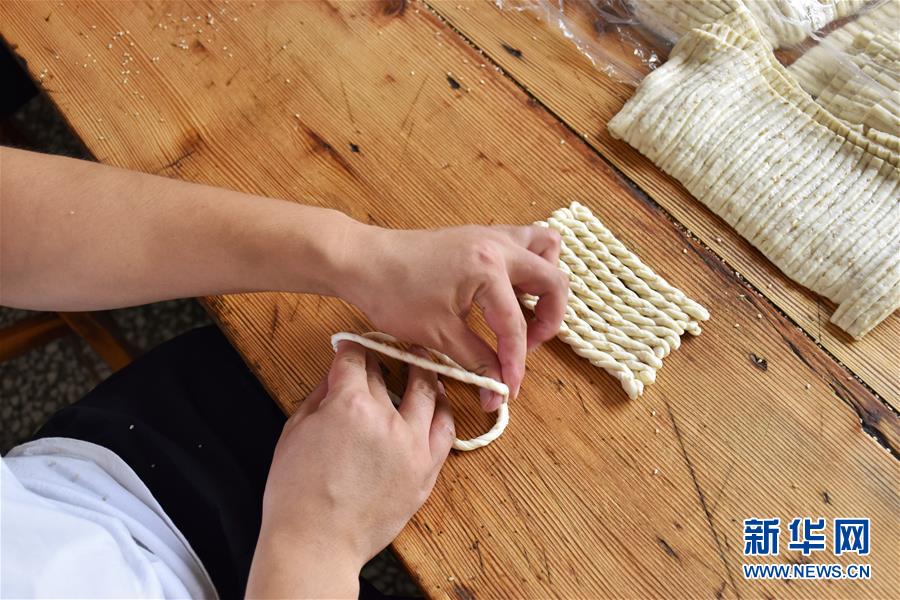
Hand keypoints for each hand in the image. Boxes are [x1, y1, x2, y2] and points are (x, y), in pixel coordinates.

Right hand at [246, 341, 453, 597]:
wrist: (316, 543)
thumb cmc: (296, 493)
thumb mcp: (295, 431)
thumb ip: (320, 396)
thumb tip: (336, 374)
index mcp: (349, 404)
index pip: (356, 359)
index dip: (352, 348)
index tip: (351, 347)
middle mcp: (386, 418)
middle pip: (387, 373)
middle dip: (380, 359)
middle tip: (381, 354)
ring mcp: (412, 444)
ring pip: (427, 392)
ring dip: (423, 372)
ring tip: (422, 363)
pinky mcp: (426, 469)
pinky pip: (446, 429)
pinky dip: (444, 410)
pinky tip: (439, 402)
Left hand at [338, 223, 567, 410]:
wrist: (362, 260)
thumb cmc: (392, 292)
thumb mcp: (437, 334)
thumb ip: (475, 360)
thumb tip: (496, 390)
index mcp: (488, 269)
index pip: (515, 325)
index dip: (515, 363)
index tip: (509, 389)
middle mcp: (498, 246)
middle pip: (553, 281)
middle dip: (548, 320)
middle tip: (526, 345)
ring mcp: (491, 235)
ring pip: (545, 248)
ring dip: (545, 281)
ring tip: (526, 310)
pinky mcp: (480, 235)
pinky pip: (523, 243)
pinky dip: (527, 266)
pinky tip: (508, 292)